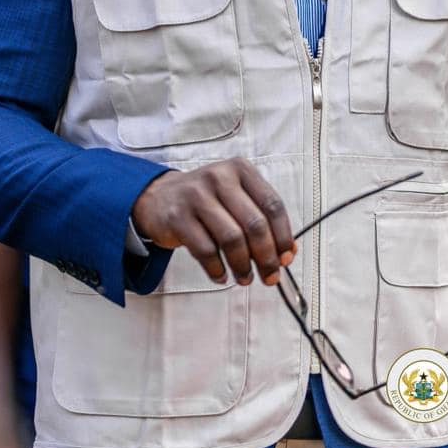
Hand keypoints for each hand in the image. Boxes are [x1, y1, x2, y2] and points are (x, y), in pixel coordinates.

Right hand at [131, 159, 295, 286]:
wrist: (159, 198)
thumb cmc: (206, 200)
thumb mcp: (235, 197)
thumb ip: (260, 218)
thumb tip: (288, 251)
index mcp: (240, 170)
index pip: (272, 204)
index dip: (283, 235)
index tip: (287, 257)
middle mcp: (220, 177)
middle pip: (254, 224)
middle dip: (266, 257)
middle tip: (270, 276)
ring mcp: (197, 195)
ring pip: (232, 239)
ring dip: (243, 266)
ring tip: (245, 278)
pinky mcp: (178, 217)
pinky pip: (206, 250)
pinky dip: (217, 269)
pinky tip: (221, 275)